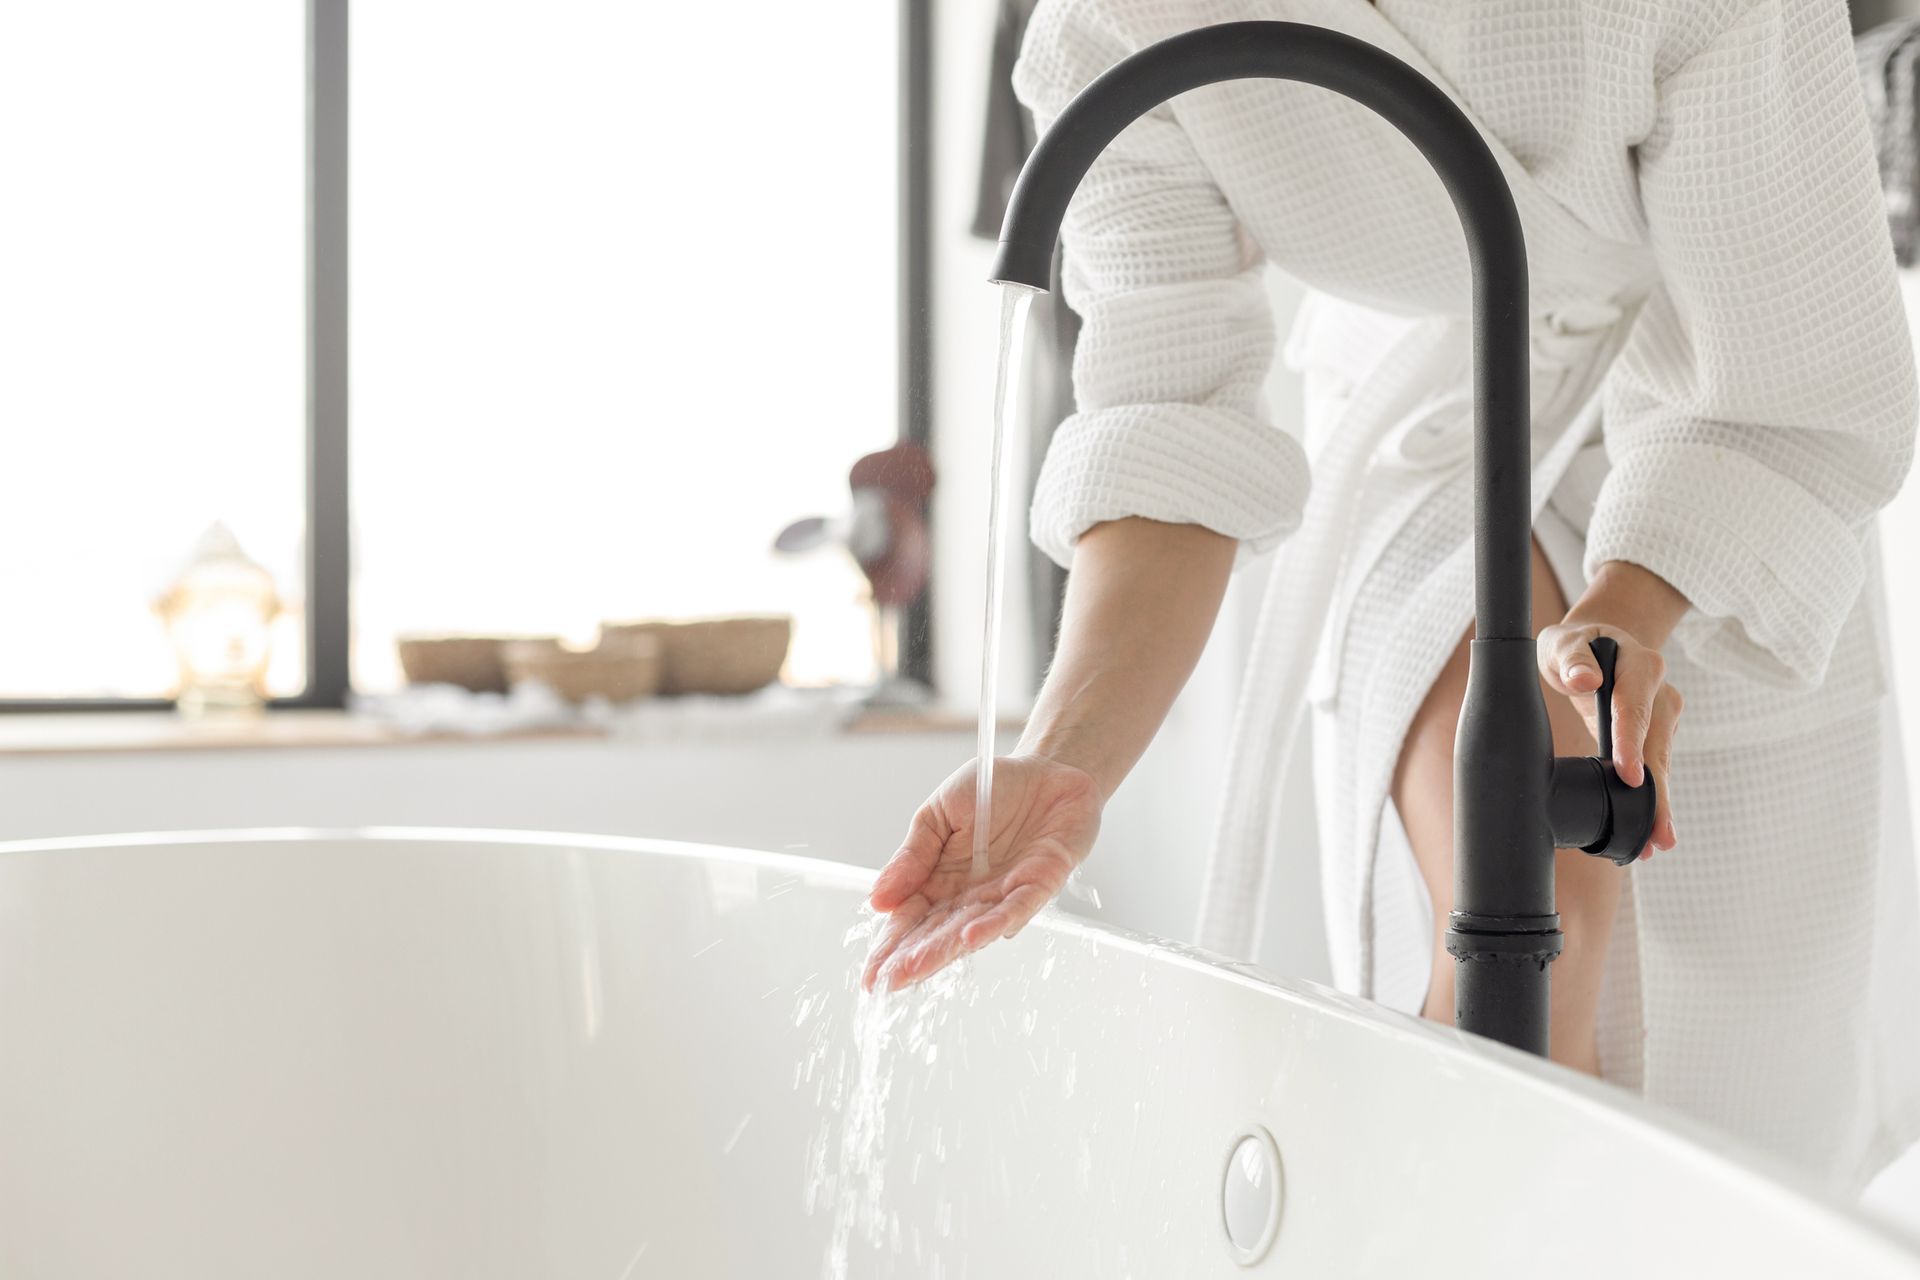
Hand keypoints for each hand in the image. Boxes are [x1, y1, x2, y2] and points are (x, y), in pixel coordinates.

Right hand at [862, 754, 1101, 992]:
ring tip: (917, 968)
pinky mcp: (1040, 883)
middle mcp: (972, 896)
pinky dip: (996, 923)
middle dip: (913, 958)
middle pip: (938, 933)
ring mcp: (1005, 893)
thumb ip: (913, 856)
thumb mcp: (938, 814)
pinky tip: (972, 938)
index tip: (870, 975)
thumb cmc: (993, 790)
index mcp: (941, 880)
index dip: (891, 947)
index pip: (911, 920)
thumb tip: (878, 899)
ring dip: (946, 949)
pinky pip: (1018, 907)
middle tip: (887, 982)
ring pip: (973, 929)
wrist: (1046, 768)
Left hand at [1536, 621, 1681, 859]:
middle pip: (1657, 744)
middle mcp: (1661, 692)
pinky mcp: (1656, 736)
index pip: (1635, 708)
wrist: (1596, 645)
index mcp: (1641, 665)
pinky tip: (1649, 828)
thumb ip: (1571, 658)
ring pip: (1660, 762)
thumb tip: (1586, 679)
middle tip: (1658, 832)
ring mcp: (1663, 716)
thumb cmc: (1574, 645)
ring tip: (1655, 842)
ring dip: (1658, 802)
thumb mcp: (1563, 642)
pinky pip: (1654, 767)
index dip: (1631, 743)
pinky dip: (1651, 796)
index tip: (1630, 775)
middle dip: (1656, 790)